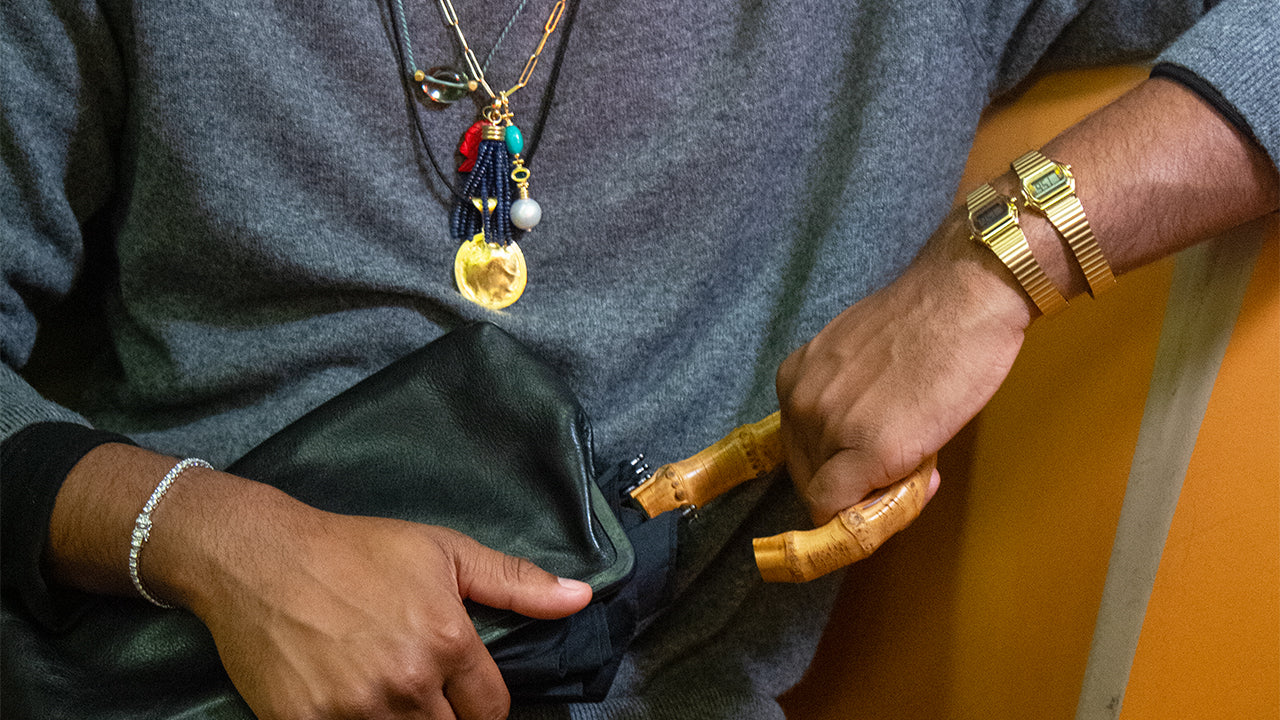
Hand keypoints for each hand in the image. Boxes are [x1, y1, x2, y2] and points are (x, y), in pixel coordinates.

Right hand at [178, 492, 591, 719]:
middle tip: (425, 695)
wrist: (260, 558)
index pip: (492, 710)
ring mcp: (354, 711)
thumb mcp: (443, 551)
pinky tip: (350, 703)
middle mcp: (406, 683)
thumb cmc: (355, 549)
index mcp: (447, 641)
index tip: (467, 697)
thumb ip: (515, 582)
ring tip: (389, 697)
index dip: (483, 707)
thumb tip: (580, 597)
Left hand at [776, 212, 1032, 522]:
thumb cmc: (926, 321)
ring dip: (871, 493)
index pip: (798, 448)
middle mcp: (800, 404)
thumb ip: (848, 403)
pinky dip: (868, 518)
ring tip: (921, 459)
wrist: (963, 298)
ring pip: (828, 496)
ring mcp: (830, 428)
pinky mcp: (868, 451)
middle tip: (902, 467)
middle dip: (850, 483)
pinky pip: (841, 510)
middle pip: (808, 475)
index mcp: (794, 379)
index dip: (835, 464)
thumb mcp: (859, 359)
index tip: (871, 463)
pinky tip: (916, 487)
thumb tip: (859, 453)